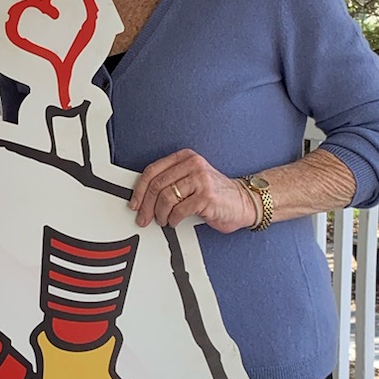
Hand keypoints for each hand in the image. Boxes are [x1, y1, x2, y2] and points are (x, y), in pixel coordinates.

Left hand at [131, 150, 257, 231]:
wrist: (243, 202)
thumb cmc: (215, 193)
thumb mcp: (191, 179)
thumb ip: (171, 181)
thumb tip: (143, 198)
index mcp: (185, 157)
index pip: (152, 170)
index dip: (139, 189)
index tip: (135, 203)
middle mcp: (193, 164)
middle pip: (156, 184)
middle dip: (146, 205)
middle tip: (144, 218)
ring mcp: (200, 179)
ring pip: (166, 197)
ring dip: (160, 214)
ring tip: (163, 220)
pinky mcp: (206, 196)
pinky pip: (179, 210)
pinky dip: (173, 219)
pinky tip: (175, 221)